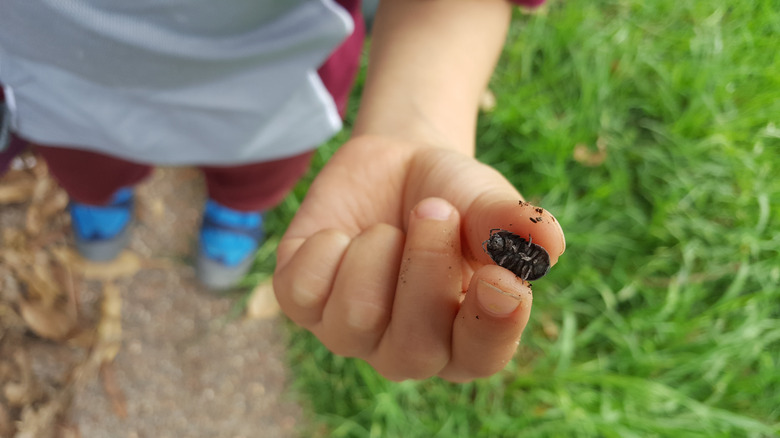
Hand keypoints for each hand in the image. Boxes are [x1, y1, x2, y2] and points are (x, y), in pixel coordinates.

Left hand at [274, 135, 564, 381]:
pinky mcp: (302, 303)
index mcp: (465, 338)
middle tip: (435, 209)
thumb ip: (514, 224)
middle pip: (413, 346)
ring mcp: (351, 333)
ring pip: (356, 316)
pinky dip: (327, 245)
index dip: (491, 325)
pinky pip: (302, 289)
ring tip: (388, 227)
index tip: (502, 277)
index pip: (480, 357)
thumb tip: (547, 243)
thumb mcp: (487, 201)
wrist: (396, 164)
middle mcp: (407, 349)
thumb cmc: (453, 194)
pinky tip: (343, 235)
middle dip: (426, 266)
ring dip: (378, 250)